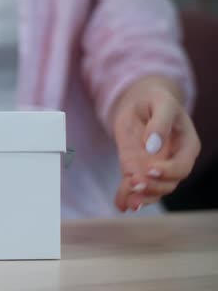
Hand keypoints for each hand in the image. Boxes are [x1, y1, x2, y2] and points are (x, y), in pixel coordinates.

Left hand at [112, 76, 199, 211]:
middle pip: (168, 184)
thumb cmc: (156, 100)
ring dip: (141, 198)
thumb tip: (153, 145)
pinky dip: (125, 197)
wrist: (140, 102)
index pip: (182, 166)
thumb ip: (160, 122)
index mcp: (186, 146)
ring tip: (128, 202)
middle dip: (152, 187)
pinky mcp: (135, 169)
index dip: (168, 171)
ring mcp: (153, 168)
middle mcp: (172, 162)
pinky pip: (132, 188)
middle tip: (134, 183)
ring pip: (153, 191)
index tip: (149, 168)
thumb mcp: (161, 103)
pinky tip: (120, 205)